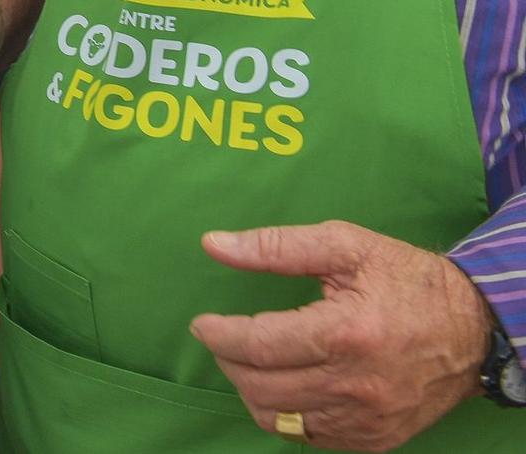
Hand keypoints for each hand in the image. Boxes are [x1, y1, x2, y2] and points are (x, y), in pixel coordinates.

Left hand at [192, 222, 491, 449]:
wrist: (476, 327)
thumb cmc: (407, 280)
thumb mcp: (345, 245)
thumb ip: (275, 246)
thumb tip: (213, 244)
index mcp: (346, 333)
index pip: (259, 345)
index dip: (220, 335)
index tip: (203, 325)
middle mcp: (356, 384)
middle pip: (262, 387)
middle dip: (229, 362)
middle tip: (224, 340)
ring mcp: (367, 418)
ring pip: (279, 419)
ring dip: (251, 391)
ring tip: (250, 362)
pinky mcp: (376, 438)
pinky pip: (310, 436)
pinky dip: (286, 414)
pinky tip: (286, 385)